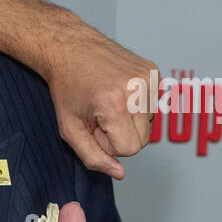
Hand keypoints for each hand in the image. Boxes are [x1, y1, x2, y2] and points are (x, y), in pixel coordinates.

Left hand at [44, 22, 158, 180]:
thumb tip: (119, 174)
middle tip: (99, 116)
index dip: (109, 145)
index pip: (129, 149)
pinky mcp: (154, 72)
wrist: (70, 48)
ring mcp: (149, 78)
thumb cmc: (66, 88)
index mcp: (115, 105)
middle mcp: (137, 90)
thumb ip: (93, 157)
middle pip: (143, 140)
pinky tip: (118, 92)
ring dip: (129, 121)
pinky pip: (152, 106)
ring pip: (149, 125)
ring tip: (108, 103)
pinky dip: (137, 106)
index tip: (95, 128)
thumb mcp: (70, 128)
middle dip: (120, 135)